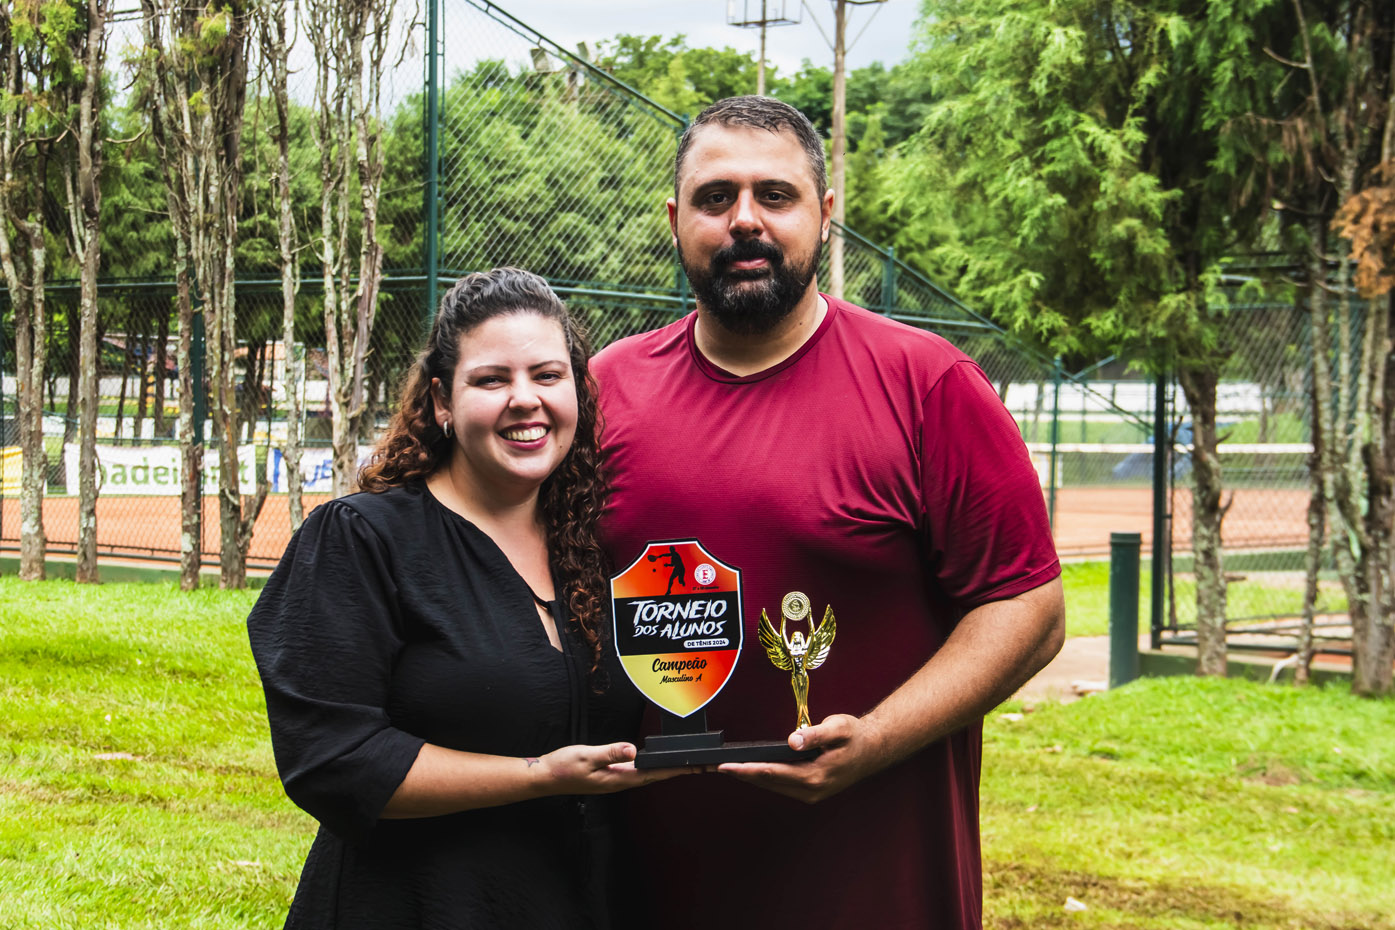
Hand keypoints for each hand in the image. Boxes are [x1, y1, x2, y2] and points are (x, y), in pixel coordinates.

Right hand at [539, 742, 698, 794]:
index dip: (678, 769)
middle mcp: (622, 781)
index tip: (698, 767)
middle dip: (681, 770)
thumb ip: (610, 753)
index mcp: (619, 779)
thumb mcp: (587, 756)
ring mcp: (617, 779)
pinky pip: (639, 772)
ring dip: (669, 769)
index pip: (655, 773)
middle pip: (657, 775)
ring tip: (689, 764)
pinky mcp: (612, 775)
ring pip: (650, 774)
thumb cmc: (563, 767)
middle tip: (704, 765)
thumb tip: (633, 750)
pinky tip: (658, 764)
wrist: (545, 777)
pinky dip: (654, 767)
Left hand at [715, 714, 885, 803]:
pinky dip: (765, 779)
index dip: (747, 769)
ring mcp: (812, 793)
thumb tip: (793, 740)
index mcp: (816, 776)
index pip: (773, 773)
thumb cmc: (856, 736)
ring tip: (729, 769)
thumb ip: (814, 734)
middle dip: (743, 775)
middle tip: (717, 767)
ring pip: (774, 787)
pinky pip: (782, 786)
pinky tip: (753, 772)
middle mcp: (812, 790)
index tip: (727, 767)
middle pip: (769, 783)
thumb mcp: (837, 728)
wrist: (874, 749)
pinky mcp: (812, 791)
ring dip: (752, 778)